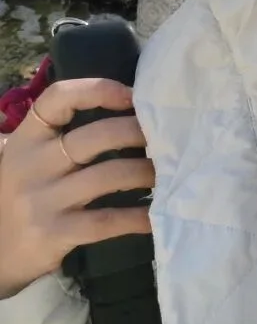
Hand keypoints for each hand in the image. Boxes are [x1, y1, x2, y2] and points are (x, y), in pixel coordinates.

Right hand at [0, 79, 154, 299]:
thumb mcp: (28, 158)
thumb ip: (60, 133)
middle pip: (95, 136)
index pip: (58, 97)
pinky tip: (154, 216)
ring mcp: (42, 200)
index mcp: (26, 138)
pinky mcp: (54, 233)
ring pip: (108, 175)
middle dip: (136, 133)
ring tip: (165, 172)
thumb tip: (125, 105)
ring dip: (145, 172)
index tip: (132, 96)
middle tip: (162, 138)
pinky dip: (137, 217)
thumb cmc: (24, 194)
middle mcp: (32, 165)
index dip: (98, 90)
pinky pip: (106, 221)